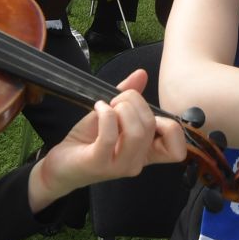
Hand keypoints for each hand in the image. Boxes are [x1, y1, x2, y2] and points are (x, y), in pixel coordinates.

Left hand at [33, 72, 188, 204]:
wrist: (61, 164)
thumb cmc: (88, 141)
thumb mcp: (112, 115)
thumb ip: (128, 96)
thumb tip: (142, 74)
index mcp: (146, 152)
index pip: (177, 149)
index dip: (170, 125)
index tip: (147, 112)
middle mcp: (137, 161)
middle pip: (152, 125)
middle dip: (134, 101)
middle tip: (116, 100)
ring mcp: (119, 165)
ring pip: (137, 132)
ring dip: (122, 108)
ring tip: (108, 106)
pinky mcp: (99, 163)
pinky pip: (110, 135)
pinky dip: (105, 113)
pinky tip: (98, 108)